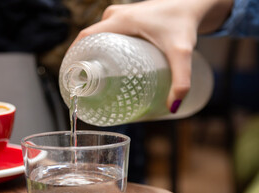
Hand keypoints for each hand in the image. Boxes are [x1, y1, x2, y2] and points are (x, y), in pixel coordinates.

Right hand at [71, 0, 231, 111]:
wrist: (196, 3)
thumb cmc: (185, 21)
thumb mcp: (182, 52)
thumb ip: (180, 80)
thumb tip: (172, 107)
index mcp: (119, 20)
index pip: (85, 38)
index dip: (74, 56)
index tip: (72, 77)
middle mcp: (115, 16)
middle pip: (90, 40)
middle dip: (86, 61)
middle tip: (87, 85)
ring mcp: (121, 16)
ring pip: (99, 38)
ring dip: (95, 55)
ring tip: (96, 79)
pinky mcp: (128, 20)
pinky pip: (107, 34)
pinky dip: (104, 48)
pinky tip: (108, 64)